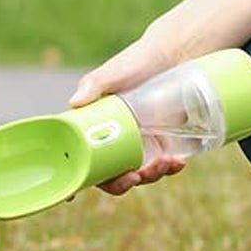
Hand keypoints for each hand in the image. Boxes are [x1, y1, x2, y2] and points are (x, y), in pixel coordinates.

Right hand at [69, 34, 185, 195]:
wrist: (175, 54)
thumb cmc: (137, 61)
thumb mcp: (113, 72)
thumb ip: (93, 84)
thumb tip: (74, 102)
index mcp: (93, 129)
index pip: (80, 159)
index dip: (76, 179)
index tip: (71, 195)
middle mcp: (113, 141)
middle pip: (109, 175)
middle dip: (121, 184)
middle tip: (134, 176)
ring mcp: (139, 145)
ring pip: (138, 174)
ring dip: (149, 176)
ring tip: (165, 162)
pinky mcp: (163, 144)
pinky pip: (163, 166)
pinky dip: (170, 169)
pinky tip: (178, 163)